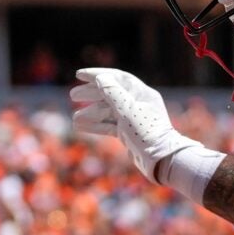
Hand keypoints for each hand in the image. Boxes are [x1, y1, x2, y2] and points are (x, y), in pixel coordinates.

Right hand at [71, 68, 219, 191]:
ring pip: (108, 112)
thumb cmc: (147, 132)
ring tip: (74, 117)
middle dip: (91, 94)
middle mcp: (138, 103)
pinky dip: (96, 126)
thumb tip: (100, 78)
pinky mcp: (129, 133)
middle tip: (72, 96)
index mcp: (141, 93)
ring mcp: (133, 119)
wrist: (161, 160)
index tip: (79, 75)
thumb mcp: (127, 110)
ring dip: (91, 113)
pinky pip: (109, 126)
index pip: (117, 77)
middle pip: (110, 94)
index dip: (97, 75)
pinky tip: (81, 127)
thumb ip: (113, 92)